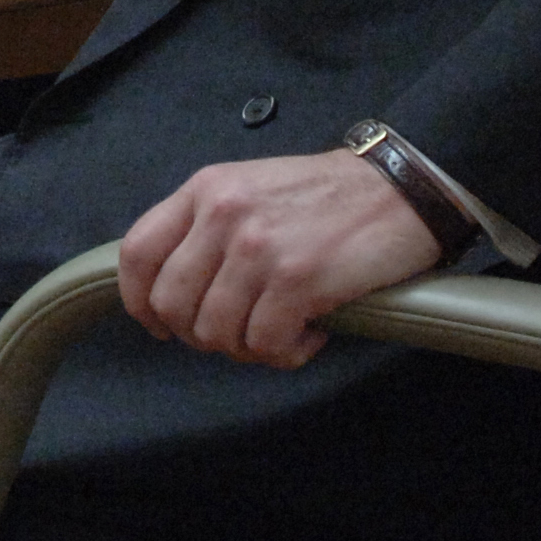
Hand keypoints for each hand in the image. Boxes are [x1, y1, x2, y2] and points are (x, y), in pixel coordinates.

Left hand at [120, 151, 442, 366]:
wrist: (402, 189)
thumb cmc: (328, 195)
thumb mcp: (250, 187)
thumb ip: (207, 225)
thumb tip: (176, 287)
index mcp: (205, 189)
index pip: (137, 253)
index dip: (139, 302)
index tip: (158, 325)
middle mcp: (223, 215)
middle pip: (172, 304)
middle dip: (200, 334)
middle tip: (239, 332)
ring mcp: (257, 248)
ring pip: (215, 332)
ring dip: (247, 347)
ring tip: (281, 331)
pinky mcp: (297, 279)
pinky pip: (264, 344)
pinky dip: (286, 353)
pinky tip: (310, 334)